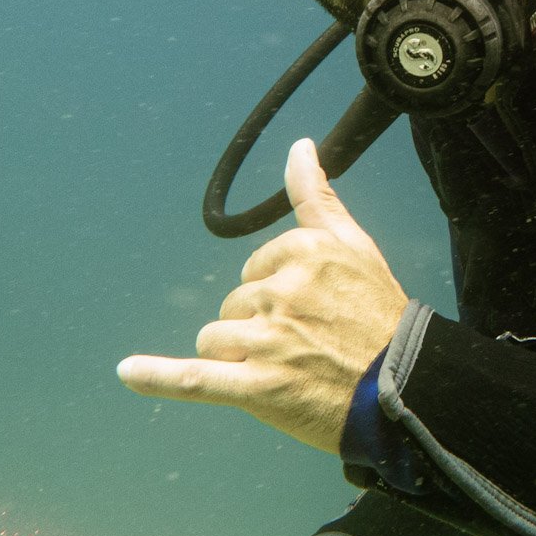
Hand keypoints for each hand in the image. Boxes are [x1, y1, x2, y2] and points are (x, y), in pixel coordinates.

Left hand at [117, 138, 407, 452]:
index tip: (314, 313)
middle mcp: (284, 291)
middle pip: (234, 305)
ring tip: (290, 373)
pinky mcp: (258, 387)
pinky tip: (127, 373)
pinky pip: (196, 379)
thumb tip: (299, 147)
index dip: (278, 295)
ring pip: (216, 340)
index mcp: (304, 252)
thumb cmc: (380, 317)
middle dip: (258, 328)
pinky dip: (158, 377)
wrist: (408, 388)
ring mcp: (269, 341)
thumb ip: (317, 196)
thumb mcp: (356, 246)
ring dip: (241, 358)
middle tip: (310, 348)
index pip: (255, 268)